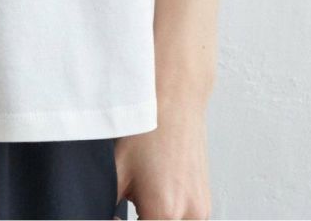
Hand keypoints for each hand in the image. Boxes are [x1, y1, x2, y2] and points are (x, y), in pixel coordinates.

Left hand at [114, 96, 211, 219]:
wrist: (175, 101)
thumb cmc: (147, 130)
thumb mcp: (117, 170)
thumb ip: (109, 203)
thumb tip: (106, 215)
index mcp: (164, 211)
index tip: (114, 216)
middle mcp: (189, 216)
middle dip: (142, 219)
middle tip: (125, 207)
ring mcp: (201, 211)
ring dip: (156, 219)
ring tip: (143, 199)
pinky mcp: (204, 204)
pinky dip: (168, 216)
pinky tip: (156, 195)